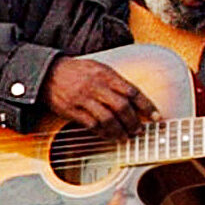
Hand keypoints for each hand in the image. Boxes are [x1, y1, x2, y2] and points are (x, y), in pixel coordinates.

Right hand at [42, 57, 160, 137]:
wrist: (48, 73)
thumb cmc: (77, 71)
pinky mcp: (72, 110)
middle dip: (134, 122)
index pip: (132, 91)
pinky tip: (109, 136)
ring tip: (125, 137)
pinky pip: (91, 125)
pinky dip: (103, 132)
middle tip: (139, 131)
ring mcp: (83, 99)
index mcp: (106, 74)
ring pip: (108, 118)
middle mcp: (96, 86)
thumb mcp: (98, 68)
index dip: (147, 106)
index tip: (156, 117)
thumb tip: (135, 98)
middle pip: (122, 107)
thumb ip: (115, 81)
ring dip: (120, 131)